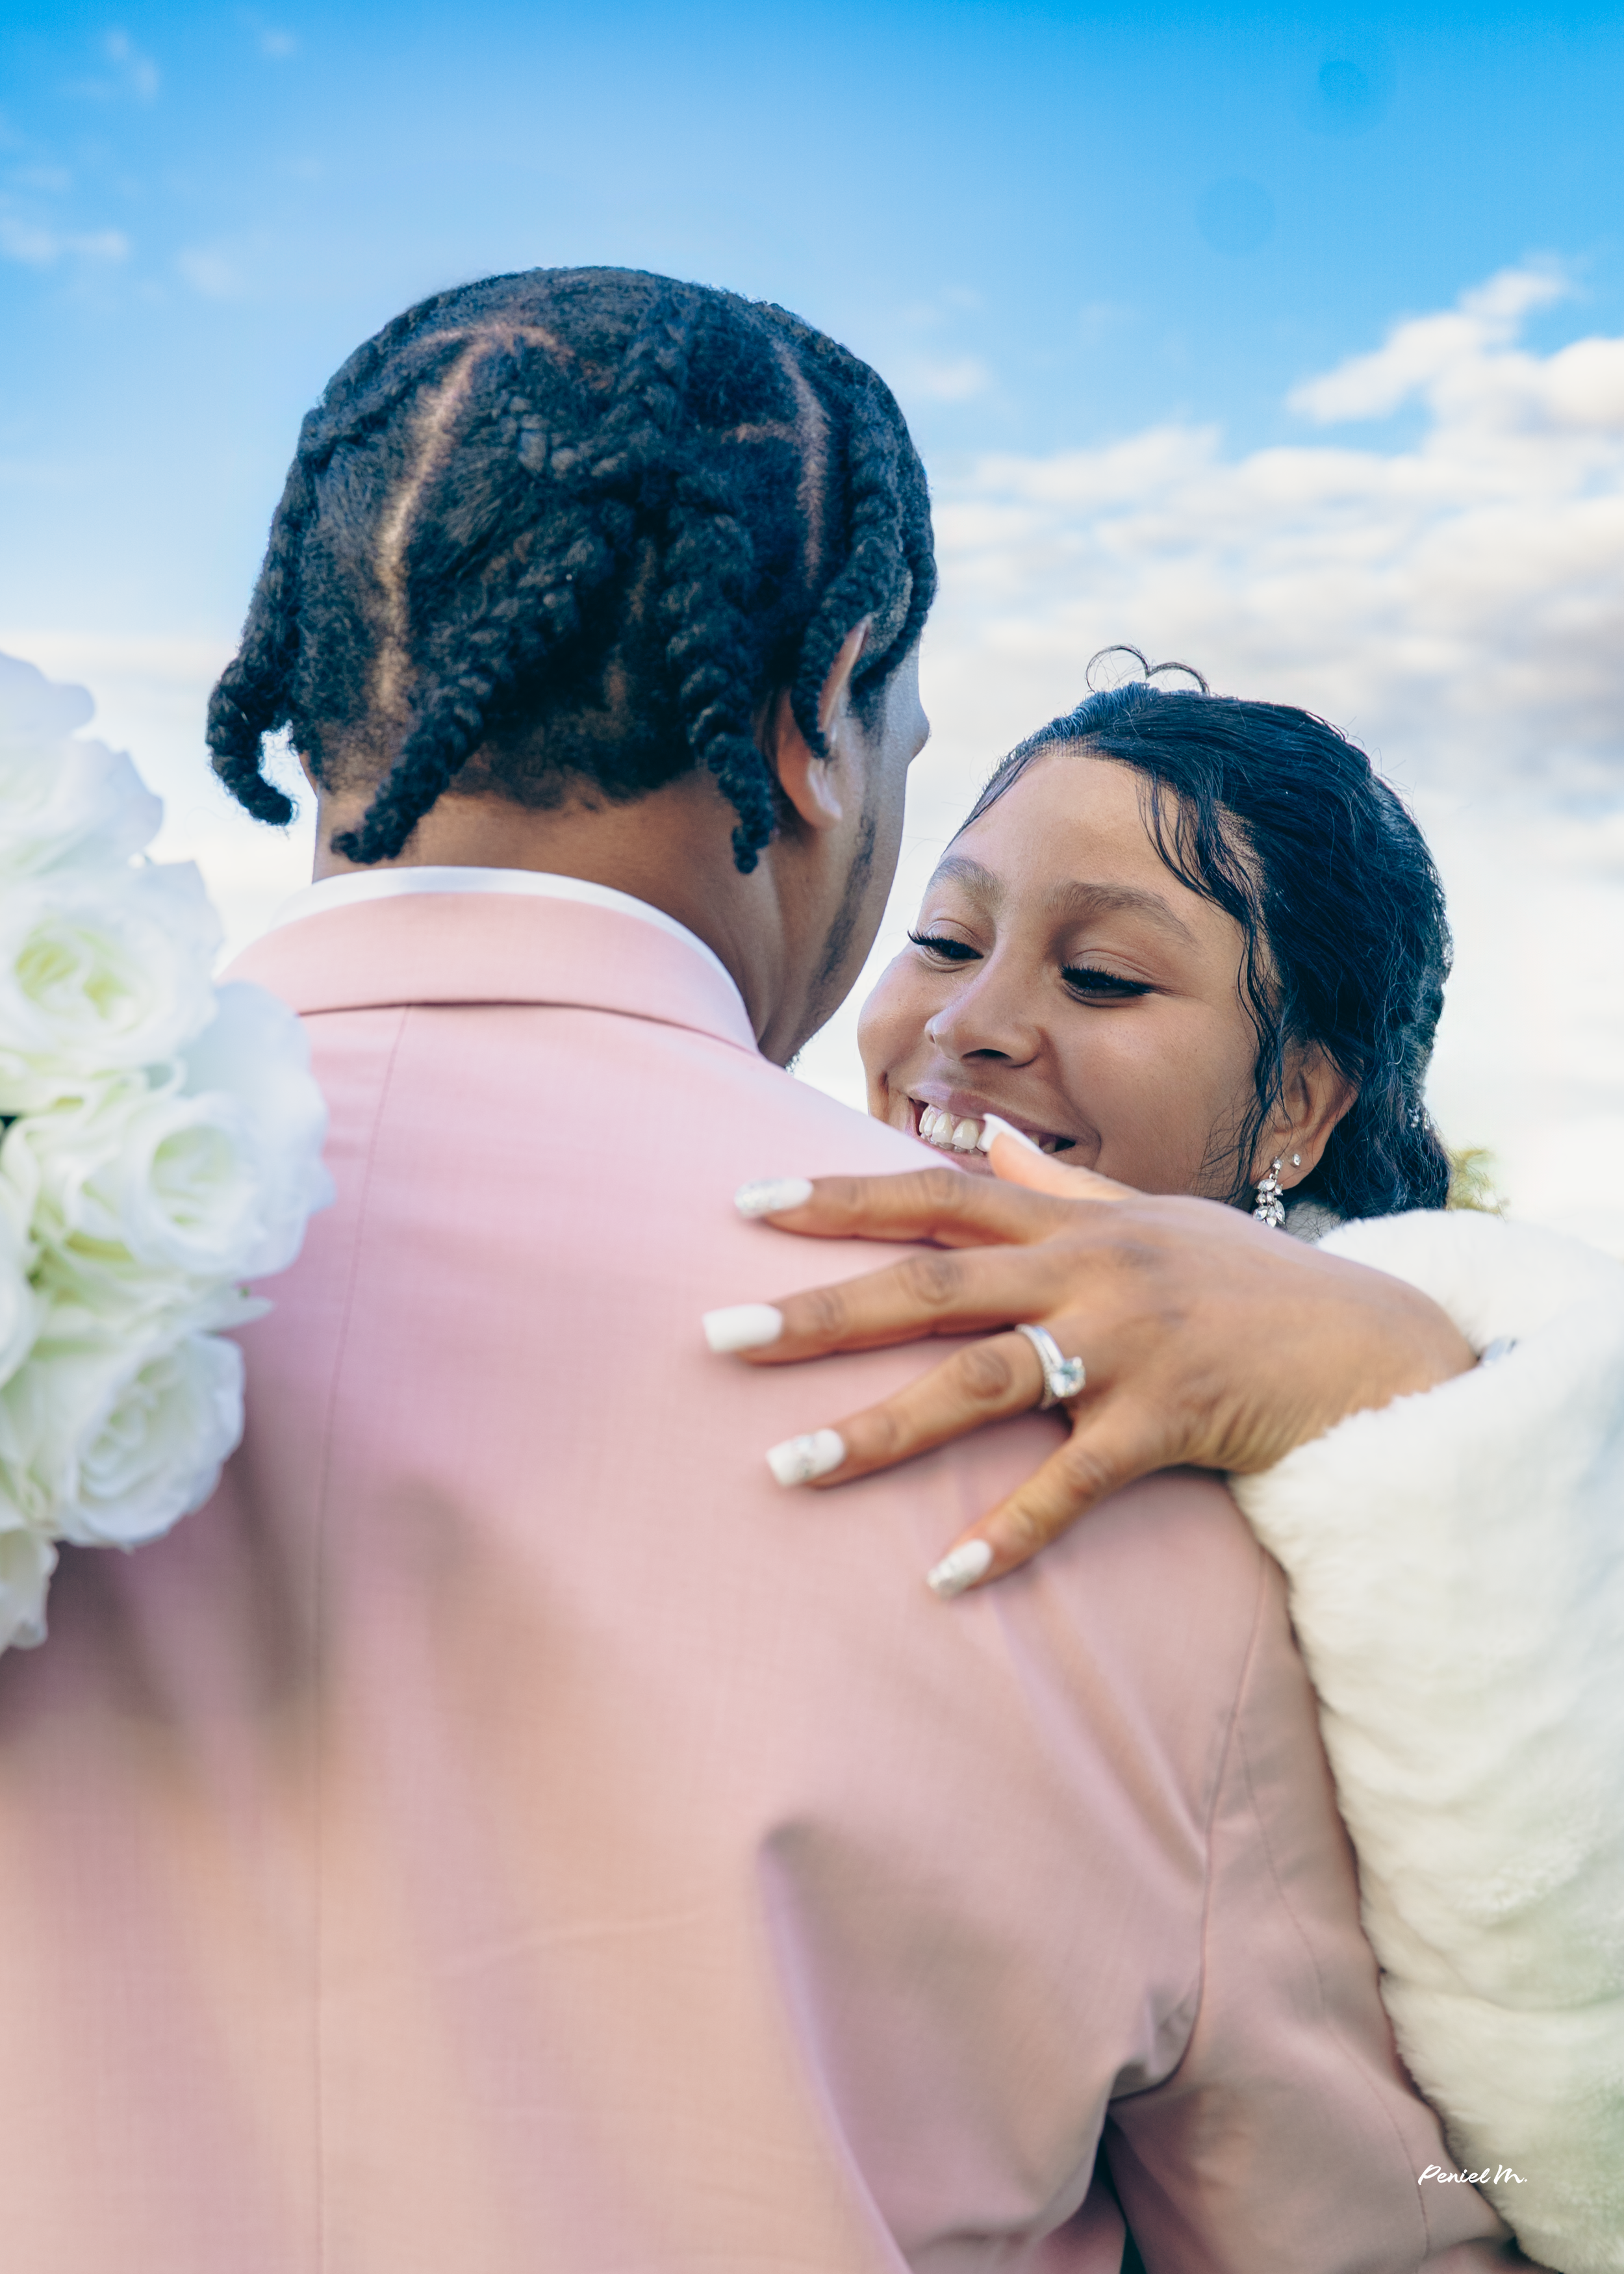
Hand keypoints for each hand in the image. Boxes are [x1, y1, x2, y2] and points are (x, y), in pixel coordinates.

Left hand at [712, 1131, 1475, 1593]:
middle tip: (719, 1337)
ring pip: (979, 1381)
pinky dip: (1009, 1532)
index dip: (840, 1195)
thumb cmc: (1253, 1283)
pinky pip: (1072, 1484)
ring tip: (788, 1467)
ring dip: (880, 1428)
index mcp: (1075, 1222)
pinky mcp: (1167, 1421)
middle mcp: (1088, 1271)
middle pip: (930, 1282)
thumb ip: (1061, 1185)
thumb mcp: (1158, 1215)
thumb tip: (983, 1140)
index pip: (936, 1193)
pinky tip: (945, 1578)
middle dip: (819, 1311)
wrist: (1375, 1345)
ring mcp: (1126, 1345)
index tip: (745, 1203)